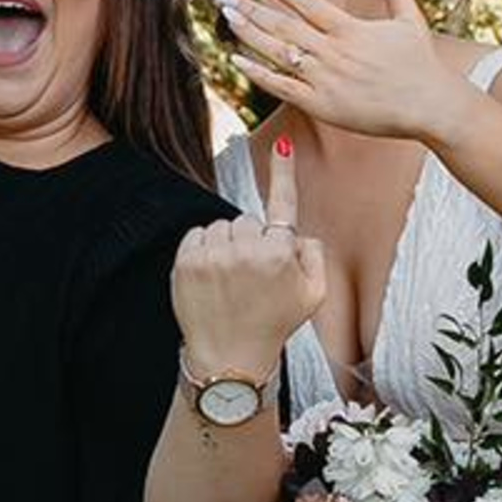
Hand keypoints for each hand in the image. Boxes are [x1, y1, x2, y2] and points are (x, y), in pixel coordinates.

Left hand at [171, 133, 326, 379]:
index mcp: (281, 254)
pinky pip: (197, 235)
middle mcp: (247, 250)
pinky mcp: (186, 262)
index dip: (283, 171)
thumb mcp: (313, 296)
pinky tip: (211, 277)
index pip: (283, 203)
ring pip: (222, 227)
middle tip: (252, 275)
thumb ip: (314, 255)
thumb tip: (297, 230)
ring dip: (226, 246)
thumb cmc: (274, 325)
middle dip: (252, 240)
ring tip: (230, 280)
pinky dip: (203, 250)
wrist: (229, 360)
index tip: (283, 142)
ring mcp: (214, 255)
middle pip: (249, 220)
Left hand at [220, 0, 463, 143]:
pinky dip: (259, 73)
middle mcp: (334, 51)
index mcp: (351, 29)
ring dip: (248, 35)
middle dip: (248, 8)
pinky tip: (238, 61)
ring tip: (226, 19)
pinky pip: (282, 87)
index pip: (306, 1)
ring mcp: (326, 79)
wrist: (430, 105)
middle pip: (282, 25)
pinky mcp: (322, 105)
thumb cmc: (420, 63)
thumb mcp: (409, 17)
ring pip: (278, 53)